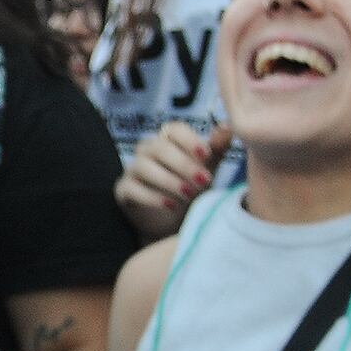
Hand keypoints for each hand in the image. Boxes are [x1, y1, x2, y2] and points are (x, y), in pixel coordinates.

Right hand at [116, 121, 229, 238]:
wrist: (172, 222)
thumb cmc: (190, 188)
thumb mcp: (207, 169)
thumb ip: (216, 148)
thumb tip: (228, 128)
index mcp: (168, 141)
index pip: (173, 129)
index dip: (189, 139)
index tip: (206, 155)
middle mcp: (147, 151)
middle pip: (159, 147)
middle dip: (183, 164)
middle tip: (203, 181)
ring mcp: (132, 170)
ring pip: (143, 166)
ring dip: (169, 180)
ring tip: (189, 194)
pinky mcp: (123, 190)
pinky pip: (132, 188)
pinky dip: (153, 197)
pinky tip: (171, 205)